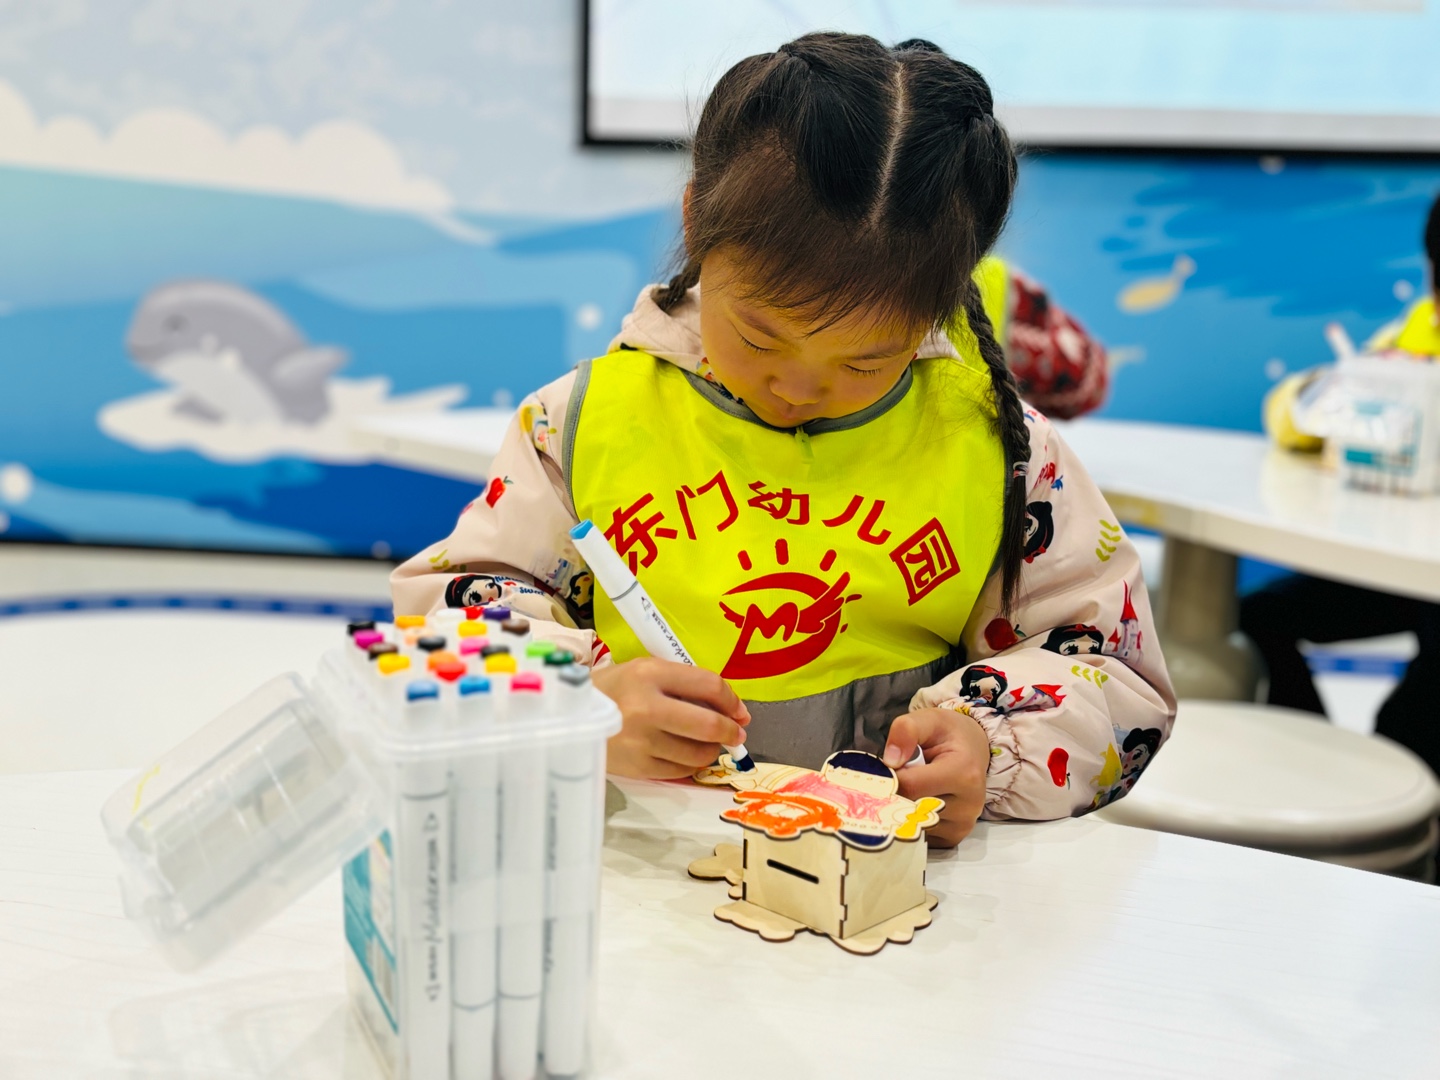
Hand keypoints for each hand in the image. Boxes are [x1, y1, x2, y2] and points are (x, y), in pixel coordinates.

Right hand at [593, 657, 750, 779]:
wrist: (569, 718)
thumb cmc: (613, 690)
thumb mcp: (644, 671)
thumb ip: (684, 684)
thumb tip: (730, 709)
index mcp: (649, 673)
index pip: (708, 685)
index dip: (732, 700)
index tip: (739, 711)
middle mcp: (647, 707)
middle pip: (709, 724)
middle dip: (731, 731)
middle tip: (736, 734)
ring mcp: (642, 741)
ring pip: (699, 753)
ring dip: (712, 750)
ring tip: (707, 745)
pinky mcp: (637, 767)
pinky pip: (680, 770)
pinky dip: (691, 764)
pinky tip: (686, 755)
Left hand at [882, 707, 989, 846]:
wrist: (974, 750)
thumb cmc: (949, 735)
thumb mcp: (930, 719)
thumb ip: (907, 729)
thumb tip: (890, 760)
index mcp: (963, 774)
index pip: (910, 786)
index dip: (891, 777)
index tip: (888, 766)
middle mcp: (967, 806)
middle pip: (909, 807)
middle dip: (895, 793)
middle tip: (897, 776)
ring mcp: (962, 826)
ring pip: (912, 823)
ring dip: (903, 807)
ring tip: (913, 787)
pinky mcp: (954, 839)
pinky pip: (919, 833)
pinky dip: (911, 819)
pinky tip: (918, 802)